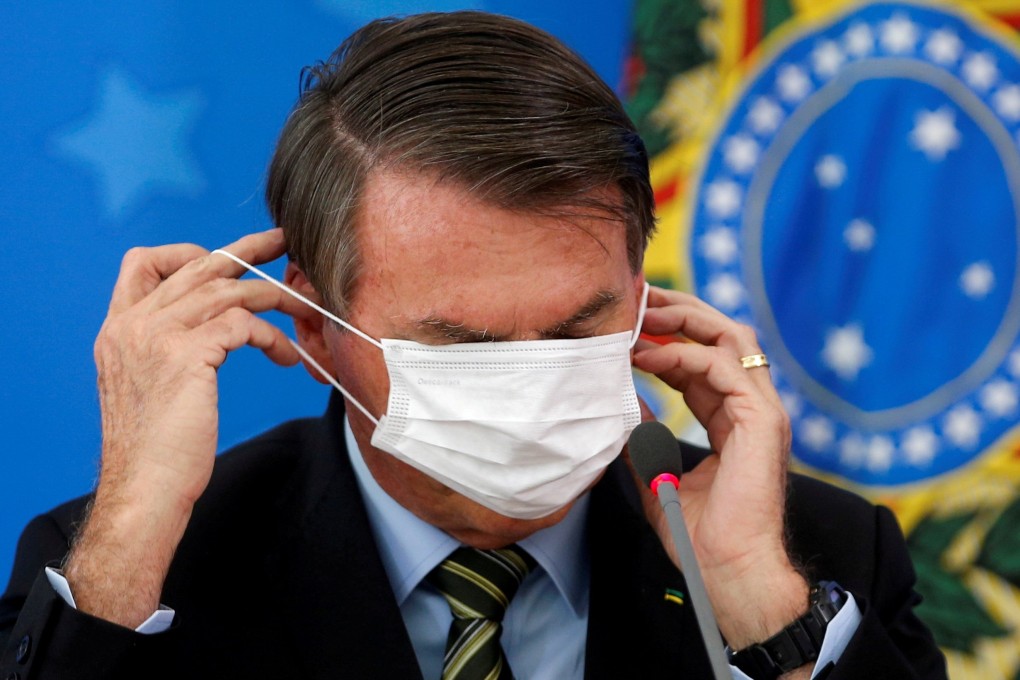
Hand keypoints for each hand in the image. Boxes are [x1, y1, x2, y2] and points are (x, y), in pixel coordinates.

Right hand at [65, 228, 313, 627]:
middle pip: (197, 265)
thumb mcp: (148, 387)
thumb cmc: (156, 450)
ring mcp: (155, 335)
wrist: (144, 490)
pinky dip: (272, 336)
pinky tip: (288, 356)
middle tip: (283, 241)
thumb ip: (165, 350)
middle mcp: (131, 324)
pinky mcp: (185, 354)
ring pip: (227, 290)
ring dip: (275, 297)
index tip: (225, 258)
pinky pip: (241, 323)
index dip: (188, 251)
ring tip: (305, 309)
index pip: (142, 263)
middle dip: (246, 248)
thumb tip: (210, 331)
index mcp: (118, 328)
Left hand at [629, 286, 807, 651]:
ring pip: (731, 337)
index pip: (702, 356)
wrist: (726, 572)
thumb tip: (623, 407)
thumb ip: (644, 438)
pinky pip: (726, 368)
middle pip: (722, 334)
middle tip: (636, 298)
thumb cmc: (698, 534)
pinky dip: (684, 355)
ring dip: (682, 320)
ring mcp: (761, 411)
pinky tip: (647, 356)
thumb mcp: (658, 474)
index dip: (666, 334)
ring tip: (641, 315)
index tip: (627, 321)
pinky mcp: (763, 422)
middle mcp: (751, 406)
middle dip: (678, 310)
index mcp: (732, 416)